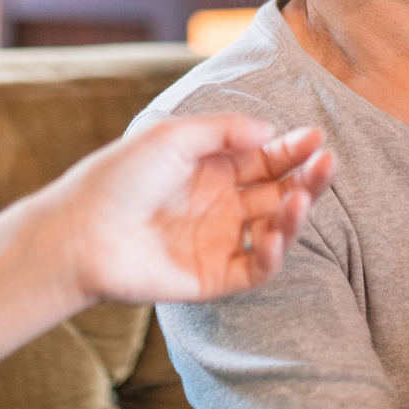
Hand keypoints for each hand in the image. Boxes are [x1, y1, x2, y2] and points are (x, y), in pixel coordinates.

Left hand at [52, 116, 334, 304]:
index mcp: (211, 169)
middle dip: (306, 178)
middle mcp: (221, 204)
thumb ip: (224, 131)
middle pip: (278, 191)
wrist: (82, 231)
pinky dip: (274, 253)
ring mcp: (220, 241)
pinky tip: (277, 234)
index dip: (293, 149)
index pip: (266, 158)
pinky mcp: (214, 277)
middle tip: (326, 164)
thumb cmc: (120, 176)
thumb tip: (271, 131)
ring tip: (301, 198)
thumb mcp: (173, 136)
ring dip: (295, 213)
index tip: (316, 138)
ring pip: (275, 228)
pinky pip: (257, 268)